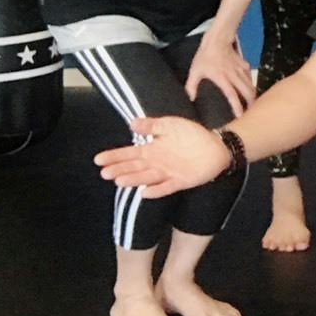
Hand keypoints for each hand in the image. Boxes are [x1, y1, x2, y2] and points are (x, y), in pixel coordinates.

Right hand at [93, 116, 229, 197]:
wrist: (216, 145)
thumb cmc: (192, 134)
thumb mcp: (171, 125)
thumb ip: (152, 125)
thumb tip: (131, 123)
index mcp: (152, 150)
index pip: (129, 154)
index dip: (114, 156)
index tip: (98, 160)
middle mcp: (156, 163)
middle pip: (134, 167)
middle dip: (119, 169)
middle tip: (105, 173)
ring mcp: (168, 173)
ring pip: (147, 178)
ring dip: (133, 179)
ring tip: (119, 181)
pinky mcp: (181, 181)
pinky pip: (167, 187)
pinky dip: (157, 190)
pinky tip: (145, 193)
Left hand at [185, 33, 254, 115]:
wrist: (217, 40)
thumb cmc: (205, 56)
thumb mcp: (195, 71)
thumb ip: (191, 86)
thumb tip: (190, 99)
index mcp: (222, 78)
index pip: (232, 95)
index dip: (237, 106)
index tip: (240, 115)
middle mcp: (234, 75)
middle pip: (247, 91)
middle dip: (251, 103)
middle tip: (251, 112)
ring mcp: (240, 69)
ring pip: (250, 84)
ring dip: (252, 95)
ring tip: (252, 103)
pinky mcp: (244, 65)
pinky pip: (250, 77)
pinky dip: (251, 84)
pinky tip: (249, 89)